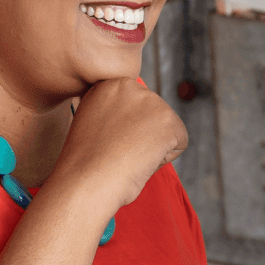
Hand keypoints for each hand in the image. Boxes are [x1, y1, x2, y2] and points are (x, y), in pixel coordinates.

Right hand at [51, 77, 186, 210]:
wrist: (85, 179)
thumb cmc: (84, 162)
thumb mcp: (92, 123)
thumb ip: (112, 113)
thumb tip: (132, 120)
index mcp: (109, 84)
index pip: (134, 108)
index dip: (122, 132)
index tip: (106, 142)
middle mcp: (132, 87)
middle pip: (152, 116)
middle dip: (141, 137)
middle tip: (116, 152)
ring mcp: (152, 102)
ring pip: (166, 130)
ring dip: (151, 148)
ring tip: (126, 156)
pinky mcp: (170, 121)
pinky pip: (179, 144)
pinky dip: (164, 159)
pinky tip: (141, 161)